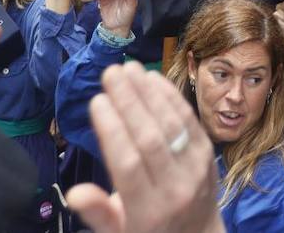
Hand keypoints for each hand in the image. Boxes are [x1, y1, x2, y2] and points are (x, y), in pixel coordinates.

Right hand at [64, 62, 223, 232]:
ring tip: (129, 68)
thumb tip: (74, 193)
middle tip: (110, 73)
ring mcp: (196, 170)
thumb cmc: (148, 232)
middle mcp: (175, 189)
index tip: (96, 101)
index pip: (128, 165)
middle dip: (129, 102)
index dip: (112, 130)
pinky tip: (153, 78)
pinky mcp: (208, 155)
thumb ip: (98, 212)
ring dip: (149, 93)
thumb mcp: (118, 232)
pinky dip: (171, 97)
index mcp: (147, 211)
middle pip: (150, 138)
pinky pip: (190, 121)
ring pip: (172, 124)